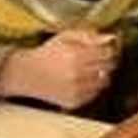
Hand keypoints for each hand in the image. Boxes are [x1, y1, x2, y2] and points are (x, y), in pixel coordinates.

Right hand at [0, 29, 117, 109]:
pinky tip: (81, 80)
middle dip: (107, 61)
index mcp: (75, 56)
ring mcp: (76, 90)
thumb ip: (88, 35)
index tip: (105, 48)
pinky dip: (93, 86)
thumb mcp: (65, 36)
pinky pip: (95, 94)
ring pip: (104, 81)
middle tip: (98, 58)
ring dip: (101, 74)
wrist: (26, 74)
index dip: (109, 49)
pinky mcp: (74, 102)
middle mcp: (77, 74)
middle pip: (108, 67)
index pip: (108, 53)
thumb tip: (110, 38)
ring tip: (88, 69)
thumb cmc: (47, 53)